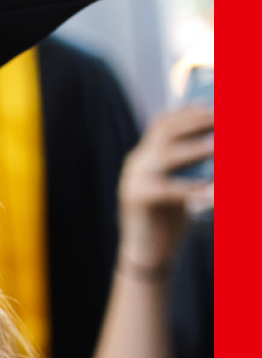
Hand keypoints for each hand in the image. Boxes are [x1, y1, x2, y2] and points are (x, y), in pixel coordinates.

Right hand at [117, 106, 212, 269]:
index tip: (213, 102)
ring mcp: (133, 180)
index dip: (188, 111)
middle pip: (164, 131)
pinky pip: (169, 189)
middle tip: (224, 116)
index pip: (162, 123)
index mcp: (144, 156)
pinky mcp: (136, 199)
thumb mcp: (180, 185)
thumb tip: (220, 145)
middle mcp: (136, 163)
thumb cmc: (169, 219)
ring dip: (196, 148)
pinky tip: (213, 191)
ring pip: (166, 155)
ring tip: (220, 145)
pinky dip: (193, 188)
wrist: (146, 254)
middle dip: (196, 120)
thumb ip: (191, 166)